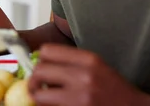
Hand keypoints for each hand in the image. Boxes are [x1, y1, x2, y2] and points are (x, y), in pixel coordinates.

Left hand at [28, 44, 149, 105]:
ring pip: (39, 93)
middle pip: (40, 70)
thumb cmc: (116, 90)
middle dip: (34, 80)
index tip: (41, 68)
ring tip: (44, 99)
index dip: (40, 60)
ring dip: (38, 97)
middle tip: (37, 86)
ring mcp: (80, 97)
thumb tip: (42, 63)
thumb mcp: (98, 67)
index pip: (48, 51)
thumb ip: (73, 63)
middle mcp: (84, 76)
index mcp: (89, 59)